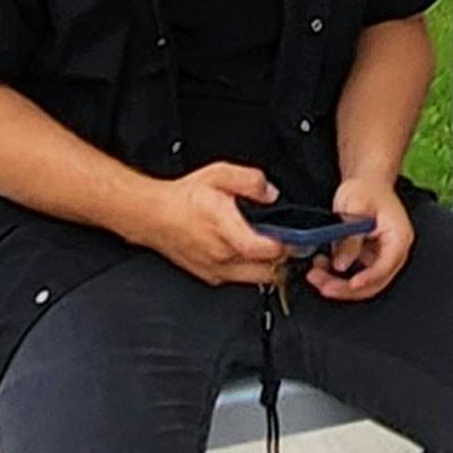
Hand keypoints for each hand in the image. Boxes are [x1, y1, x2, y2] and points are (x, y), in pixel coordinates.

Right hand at [135, 161, 291, 286]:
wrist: (154, 215)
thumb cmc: (183, 198)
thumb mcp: (220, 174)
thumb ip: (251, 181)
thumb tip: (271, 194)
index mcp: (227, 230)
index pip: (268, 250)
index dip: (289, 244)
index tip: (299, 236)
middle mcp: (223, 256)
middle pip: (268, 270)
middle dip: (283, 258)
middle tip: (288, 241)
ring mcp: (216, 270)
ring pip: (255, 279)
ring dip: (267, 266)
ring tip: (269, 246)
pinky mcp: (210, 276)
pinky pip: (239, 279)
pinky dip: (249, 269)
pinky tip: (248, 251)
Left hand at [309, 174, 413, 301]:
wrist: (366, 182)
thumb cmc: (366, 189)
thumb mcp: (355, 206)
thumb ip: (351, 238)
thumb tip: (342, 264)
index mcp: (399, 238)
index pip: (385, 267)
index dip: (367, 278)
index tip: (349, 284)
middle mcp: (393, 252)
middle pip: (374, 282)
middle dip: (346, 288)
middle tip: (322, 285)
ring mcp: (381, 257)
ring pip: (362, 283)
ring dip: (338, 284)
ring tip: (316, 274)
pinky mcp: (368, 259)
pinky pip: (354, 275)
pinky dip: (337, 276)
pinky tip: (322, 267)